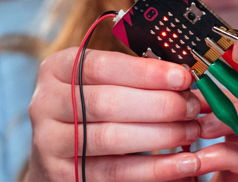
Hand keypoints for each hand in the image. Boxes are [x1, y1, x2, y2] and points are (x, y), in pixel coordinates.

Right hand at [25, 48, 201, 180]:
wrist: (62, 151)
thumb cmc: (96, 107)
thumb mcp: (105, 81)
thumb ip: (137, 76)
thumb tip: (185, 75)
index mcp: (57, 69)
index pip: (101, 66)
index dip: (146, 72)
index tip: (183, 78)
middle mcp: (45, 103)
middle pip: (107, 103)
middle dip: (159, 105)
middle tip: (191, 107)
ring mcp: (50, 142)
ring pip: (112, 138)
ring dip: (161, 135)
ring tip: (191, 131)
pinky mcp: (64, 175)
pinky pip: (116, 173)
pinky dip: (155, 169)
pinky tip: (181, 163)